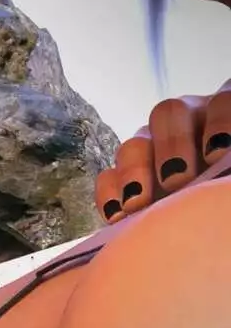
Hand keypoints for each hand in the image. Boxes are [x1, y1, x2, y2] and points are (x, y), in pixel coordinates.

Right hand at [95, 78, 230, 223]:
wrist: (212, 224)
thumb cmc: (227, 195)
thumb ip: (228, 167)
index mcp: (222, 118)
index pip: (222, 103)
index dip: (219, 122)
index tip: (216, 155)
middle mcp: (186, 125)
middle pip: (169, 115)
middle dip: (171, 146)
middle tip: (176, 180)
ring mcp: (153, 148)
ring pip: (134, 144)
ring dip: (135, 171)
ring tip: (138, 203)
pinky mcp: (128, 178)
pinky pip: (109, 178)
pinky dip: (109, 194)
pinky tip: (117, 216)